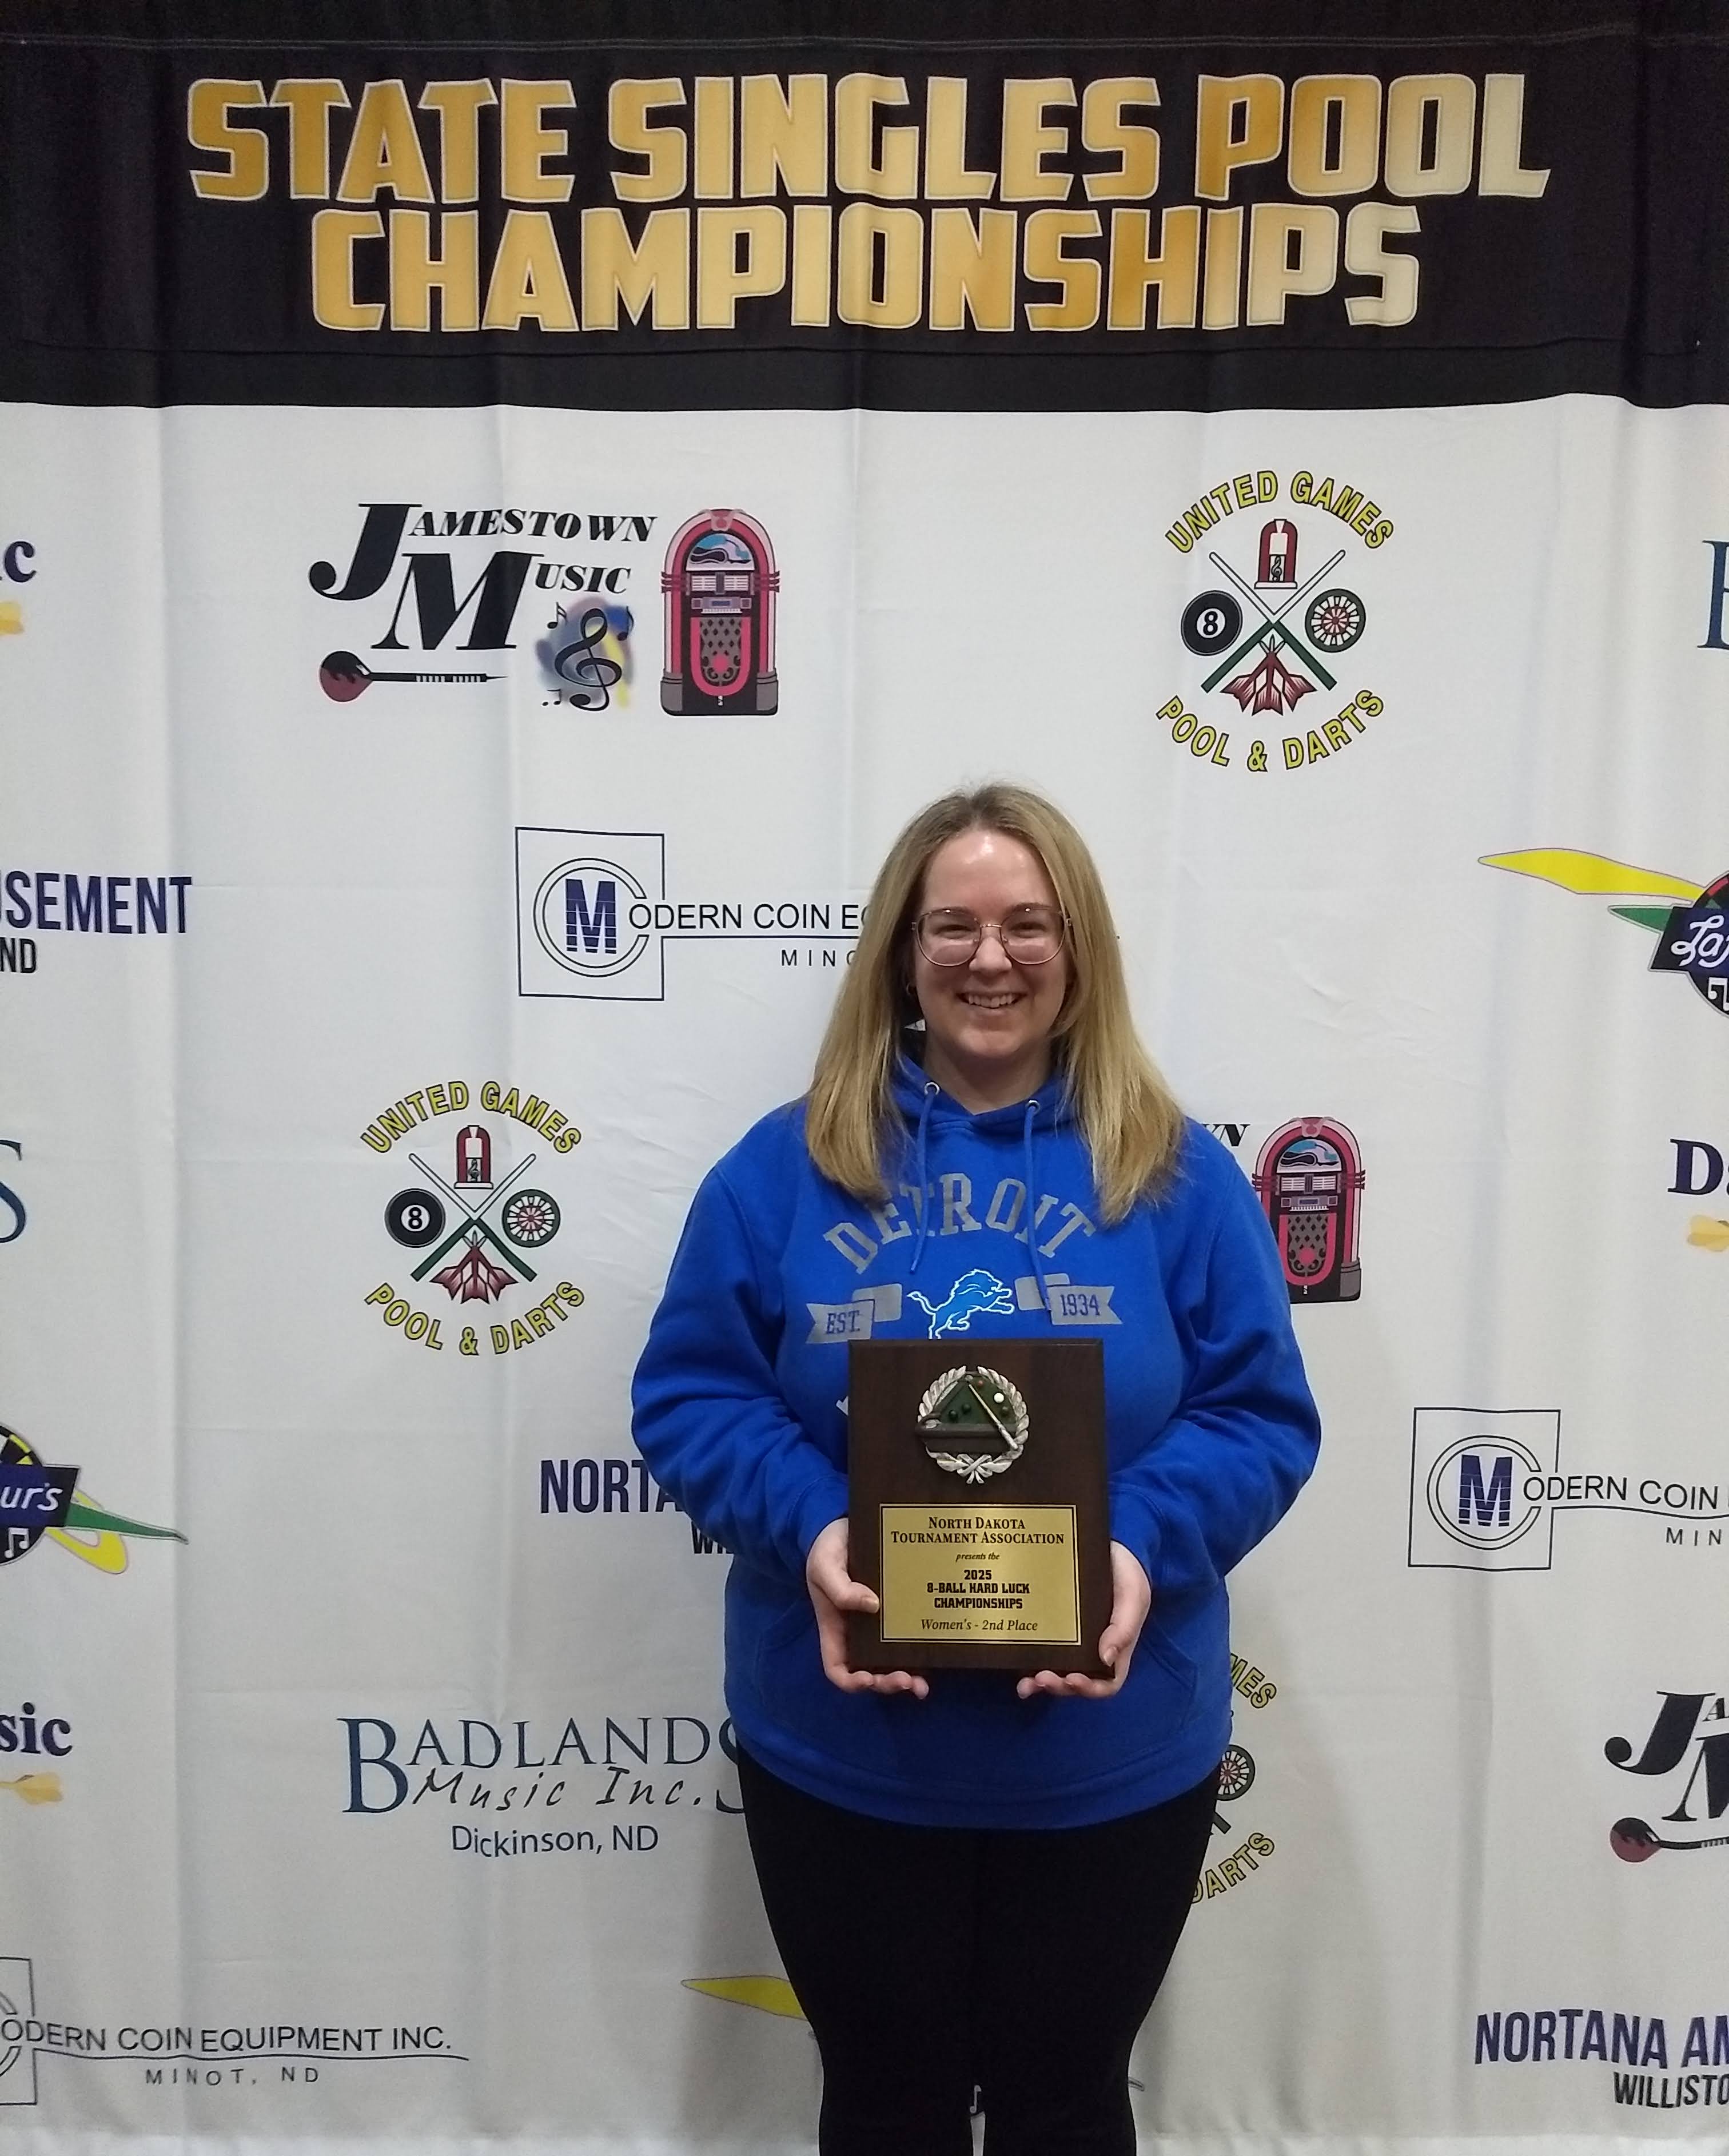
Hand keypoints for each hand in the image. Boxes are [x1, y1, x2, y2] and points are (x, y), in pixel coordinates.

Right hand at [805, 1519, 929, 1698]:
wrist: (844, 1528)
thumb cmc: (827, 1550)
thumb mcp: (825, 1566)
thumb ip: (841, 1588)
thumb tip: (873, 1605)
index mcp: (835, 1629)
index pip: (838, 1668)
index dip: (852, 1682)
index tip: (869, 1679)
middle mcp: (857, 1634)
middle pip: (869, 1673)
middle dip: (886, 1683)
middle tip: (906, 1681)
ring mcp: (878, 1626)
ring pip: (891, 1663)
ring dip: (907, 1677)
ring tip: (922, 1684)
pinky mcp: (897, 1613)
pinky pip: (908, 1639)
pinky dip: (920, 1655)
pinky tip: (934, 1656)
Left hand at [1016, 1541, 1150, 1701]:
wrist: (1111, 1545)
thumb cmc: (1127, 1575)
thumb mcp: (1133, 1598)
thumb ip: (1124, 1628)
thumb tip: (1106, 1659)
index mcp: (1115, 1649)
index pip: (1106, 1683)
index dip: (1089, 1689)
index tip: (1072, 1679)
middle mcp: (1091, 1650)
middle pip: (1076, 1682)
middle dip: (1059, 1686)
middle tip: (1042, 1679)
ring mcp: (1071, 1639)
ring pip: (1056, 1671)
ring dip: (1040, 1682)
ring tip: (1026, 1682)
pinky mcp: (1053, 1625)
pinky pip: (1041, 1648)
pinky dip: (1028, 1662)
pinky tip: (1016, 1666)